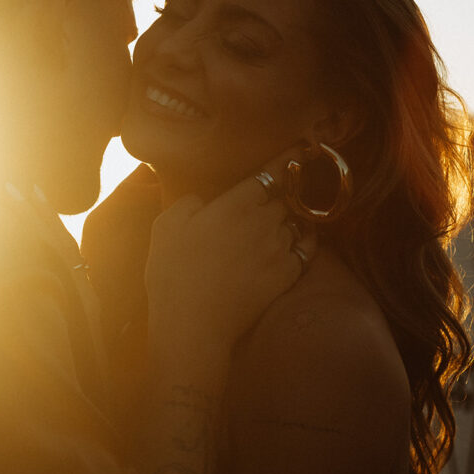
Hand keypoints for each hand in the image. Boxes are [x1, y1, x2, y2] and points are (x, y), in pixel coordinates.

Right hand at [145, 154, 315, 357]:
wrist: (192, 324)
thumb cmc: (173, 273)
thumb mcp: (166, 226)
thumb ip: (189, 202)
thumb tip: (203, 201)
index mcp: (236, 204)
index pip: (272, 172)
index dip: (288, 159)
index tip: (301, 149)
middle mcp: (264, 222)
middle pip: (285, 198)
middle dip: (283, 194)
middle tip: (281, 191)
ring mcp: (278, 249)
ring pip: (295, 222)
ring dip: (289, 219)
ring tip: (283, 218)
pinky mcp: (286, 275)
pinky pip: (306, 249)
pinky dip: (305, 240)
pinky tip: (301, 238)